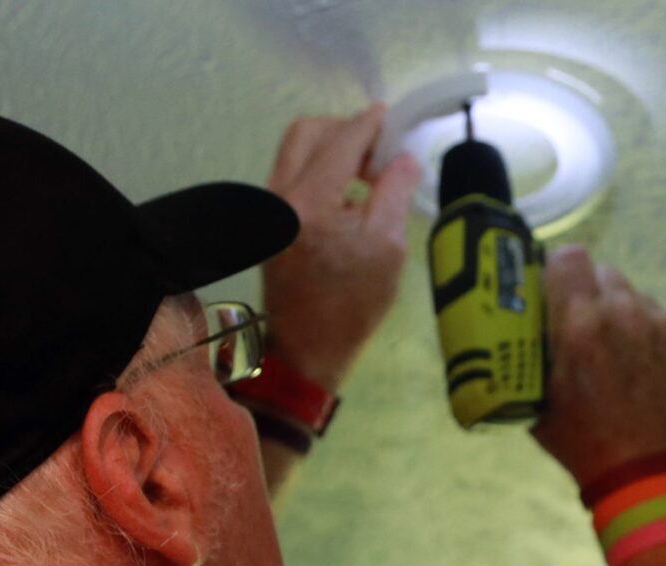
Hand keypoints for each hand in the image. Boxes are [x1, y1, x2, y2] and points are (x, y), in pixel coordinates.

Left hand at [261, 105, 421, 393]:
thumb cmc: (352, 305)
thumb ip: (394, 191)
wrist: (306, 349)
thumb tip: (402, 155)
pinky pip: (290, 173)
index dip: (369, 124)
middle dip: (345, 130)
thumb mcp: (387, 247)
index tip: (390, 117)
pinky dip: (318, 170)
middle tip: (376, 151)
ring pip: (295, 151)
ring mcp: (266, 207)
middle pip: (308, 132)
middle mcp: (279, 197)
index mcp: (311, 204)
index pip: (342, 141)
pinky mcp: (264, 219)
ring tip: (364, 175)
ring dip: (330, 150)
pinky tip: (344, 194)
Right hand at [530, 246, 665, 489]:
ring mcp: (660, 325)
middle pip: (602, 272)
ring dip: (619, 313)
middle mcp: (624, 314)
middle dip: (588, 294)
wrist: (644, 473)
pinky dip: (646, 333)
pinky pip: (658, 319)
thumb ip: (533, 351)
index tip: (553, 289)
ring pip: (633, 295)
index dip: (557, 270)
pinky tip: (639, 367)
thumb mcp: (536, 396)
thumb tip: (526, 324)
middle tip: (580, 326)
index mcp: (580, 324)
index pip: (568, 258)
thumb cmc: (581, 440)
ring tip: (613, 352)